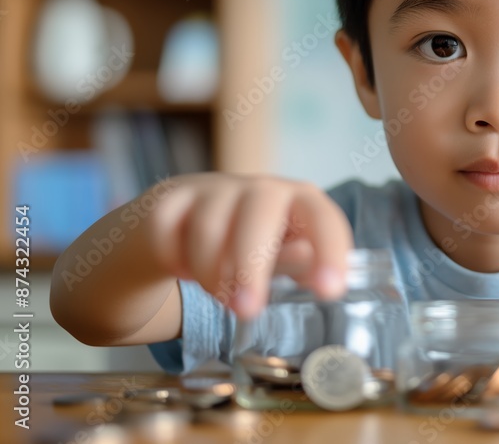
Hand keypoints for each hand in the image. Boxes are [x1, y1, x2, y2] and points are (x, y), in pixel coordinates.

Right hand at [141, 173, 353, 318]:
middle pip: (259, 215)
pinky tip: (183, 271)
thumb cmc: (245, 242)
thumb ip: (295, 264)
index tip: (329, 291)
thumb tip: (311, 270)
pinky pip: (168, 232)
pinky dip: (175, 261)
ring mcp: (213, 188)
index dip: (330, 251)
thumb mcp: (277, 256)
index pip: (322, 217)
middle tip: (247, 310)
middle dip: (252, 267)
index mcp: (297, 200)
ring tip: (218, 293)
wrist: (182, 221)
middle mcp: (259, 187)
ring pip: (208, 228)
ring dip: (210, 274)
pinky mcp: (171, 198)